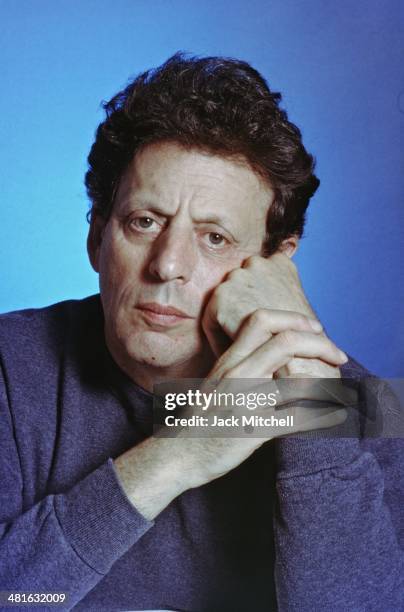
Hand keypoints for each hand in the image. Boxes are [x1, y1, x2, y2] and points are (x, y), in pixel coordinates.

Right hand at [115, 308, 347, 519]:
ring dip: (327, 382)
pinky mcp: (253, 431)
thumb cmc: (198, 418)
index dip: (294, 318)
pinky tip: (335, 416)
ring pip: (297, 381)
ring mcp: (245, 402)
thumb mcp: (216, 380)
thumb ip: (242, 364)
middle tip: (339, 355)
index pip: (261, 320)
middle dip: (322, 345)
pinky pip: (296, 421)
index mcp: (229, 360)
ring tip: (341, 385)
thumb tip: (276, 354)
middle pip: (286, 342)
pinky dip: (322, 417)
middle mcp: (237, 375)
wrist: (175, 454)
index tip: (315, 328)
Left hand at [202, 252, 343, 377]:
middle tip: (250, 335)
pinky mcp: (222, 296)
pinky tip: (230, 353)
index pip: (261, 274)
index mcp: (280, 263)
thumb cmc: (304, 339)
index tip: (264, 321)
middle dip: (243, 306)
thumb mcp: (298, 308)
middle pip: (241, 285)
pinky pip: (212, 319)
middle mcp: (258, 263)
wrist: (297, 353)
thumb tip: (272, 305)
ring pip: (226, 302)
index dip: (260, 299)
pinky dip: (218, 336)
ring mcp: (238, 276)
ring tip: (239, 345)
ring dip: (230, 320)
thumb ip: (282, 298)